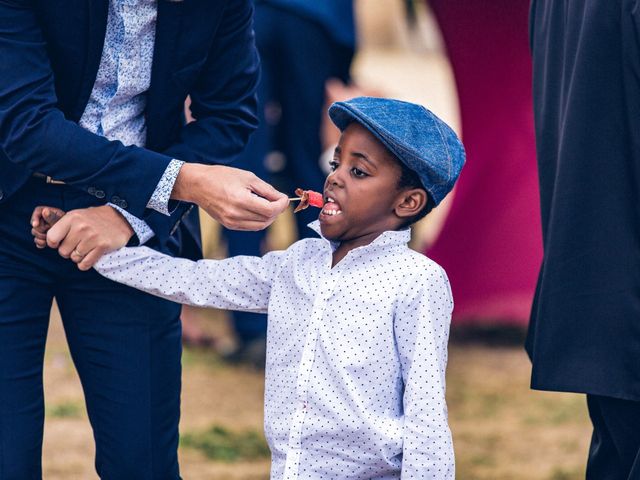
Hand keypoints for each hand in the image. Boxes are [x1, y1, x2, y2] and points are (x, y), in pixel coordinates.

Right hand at [31, 206, 65, 248]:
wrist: (74, 236)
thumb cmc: (69, 227)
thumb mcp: (60, 222)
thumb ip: (52, 218)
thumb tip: (45, 210)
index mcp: (51, 212)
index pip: (38, 211)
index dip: (35, 218)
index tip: (35, 225)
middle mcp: (46, 219)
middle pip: (35, 224)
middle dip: (39, 230)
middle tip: (47, 233)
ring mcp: (45, 228)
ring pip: (35, 232)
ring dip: (40, 237)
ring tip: (48, 239)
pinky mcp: (45, 236)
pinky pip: (38, 239)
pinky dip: (40, 242)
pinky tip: (44, 244)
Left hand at [44, 205, 134, 270]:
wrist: (120, 218)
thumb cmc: (94, 219)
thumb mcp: (77, 215)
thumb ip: (62, 225)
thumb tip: (48, 240)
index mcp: (72, 218)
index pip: (51, 238)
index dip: (54, 243)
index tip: (60, 242)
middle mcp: (81, 227)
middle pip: (63, 251)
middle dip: (68, 251)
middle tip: (76, 245)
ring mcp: (92, 237)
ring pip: (74, 258)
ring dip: (78, 257)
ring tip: (85, 249)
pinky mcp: (102, 246)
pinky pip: (85, 264)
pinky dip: (85, 264)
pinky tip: (89, 256)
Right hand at [171, 163, 288, 230]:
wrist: (198, 184)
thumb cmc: (222, 177)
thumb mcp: (248, 177)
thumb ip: (267, 190)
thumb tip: (281, 199)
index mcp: (241, 200)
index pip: (270, 210)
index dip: (281, 205)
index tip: (285, 198)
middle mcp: (236, 214)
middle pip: (267, 219)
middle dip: (277, 211)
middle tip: (278, 200)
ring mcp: (232, 222)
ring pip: (260, 226)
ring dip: (269, 217)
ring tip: (269, 205)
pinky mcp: (229, 225)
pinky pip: (250, 227)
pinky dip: (259, 220)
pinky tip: (258, 210)